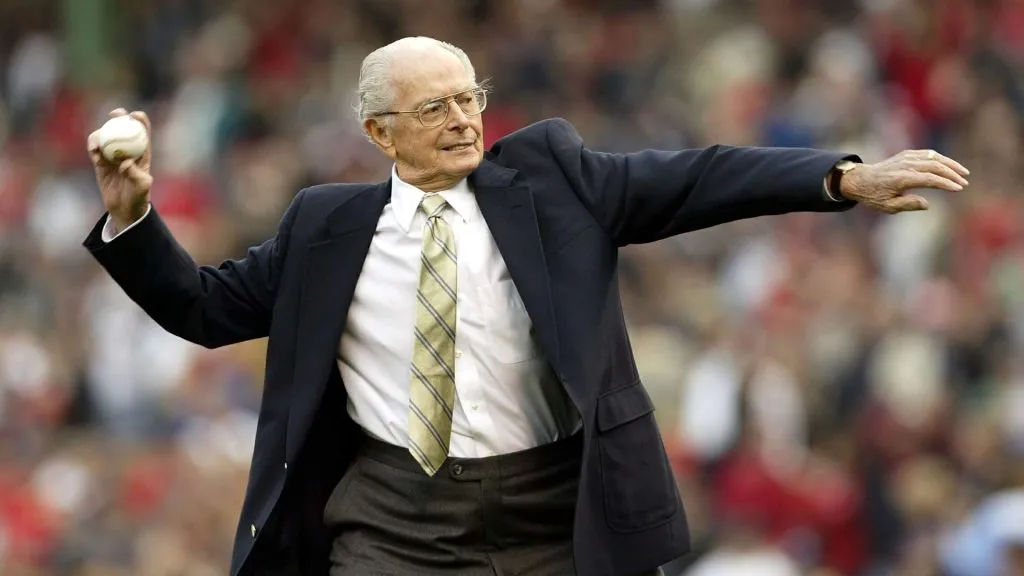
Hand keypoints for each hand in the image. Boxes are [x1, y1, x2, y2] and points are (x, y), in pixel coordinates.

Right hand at [87, 108, 153, 232]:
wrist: (124, 209)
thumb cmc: (138, 198)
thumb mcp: (141, 186)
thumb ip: (135, 173)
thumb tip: (125, 162)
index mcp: (142, 154)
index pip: (143, 133)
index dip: (140, 120)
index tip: (135, 115)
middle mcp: (127, 151)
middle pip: (123, 129)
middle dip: (119, 117)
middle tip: (115, 114)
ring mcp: (112, 156)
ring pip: (106, 137)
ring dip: (102, 132)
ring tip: (99, 139)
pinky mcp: (100, 163)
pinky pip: (95, 150)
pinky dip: (93, 146)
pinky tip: (93, 148)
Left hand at [838, 149, 969, 212]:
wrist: (860, 179)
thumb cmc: (874, 196)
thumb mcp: (888, 206)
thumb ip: (908, 204)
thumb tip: (927, 204)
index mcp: (901, 179)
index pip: (929, 179)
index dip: (946, 183)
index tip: (958, 188)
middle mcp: (905, 165)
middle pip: (935, 166)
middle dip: (952, 174)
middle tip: (964, 183)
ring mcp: (906, 157)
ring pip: (933, 157)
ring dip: (950, 164)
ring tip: (963, 173)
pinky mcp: (906, 154)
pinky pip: (927, 154)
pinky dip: (940, 158)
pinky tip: (949, 165)